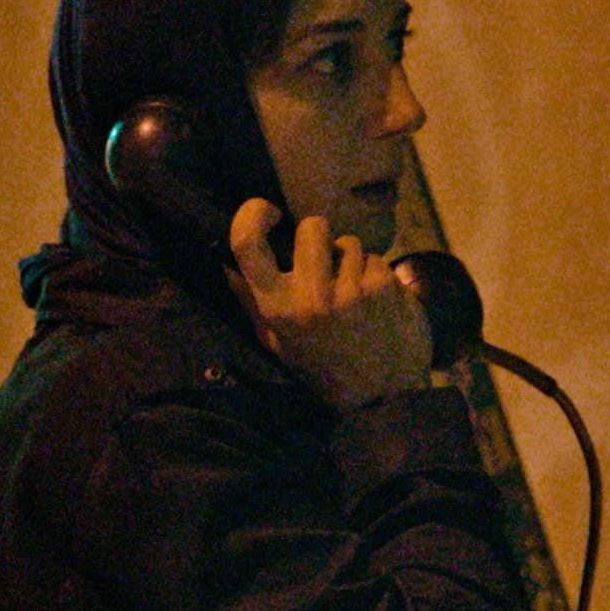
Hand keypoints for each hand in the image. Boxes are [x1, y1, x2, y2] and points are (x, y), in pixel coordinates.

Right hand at [226, 199, 431, 410]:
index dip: (251, 214)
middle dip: (320, 239)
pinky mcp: (384, 288)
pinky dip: (378, 276)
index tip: (268, 212)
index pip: (247, 243)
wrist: (383, 398)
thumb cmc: (326, 370)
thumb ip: (254, 304)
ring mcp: (351, 290)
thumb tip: (224, 266)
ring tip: (355, 295)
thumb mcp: (280, 343)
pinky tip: (377, 304)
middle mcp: (311, 296)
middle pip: (312, 226)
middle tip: (326, 265)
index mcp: (277, 308)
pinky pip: (378, 259)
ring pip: (350, 243)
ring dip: (353, 262)